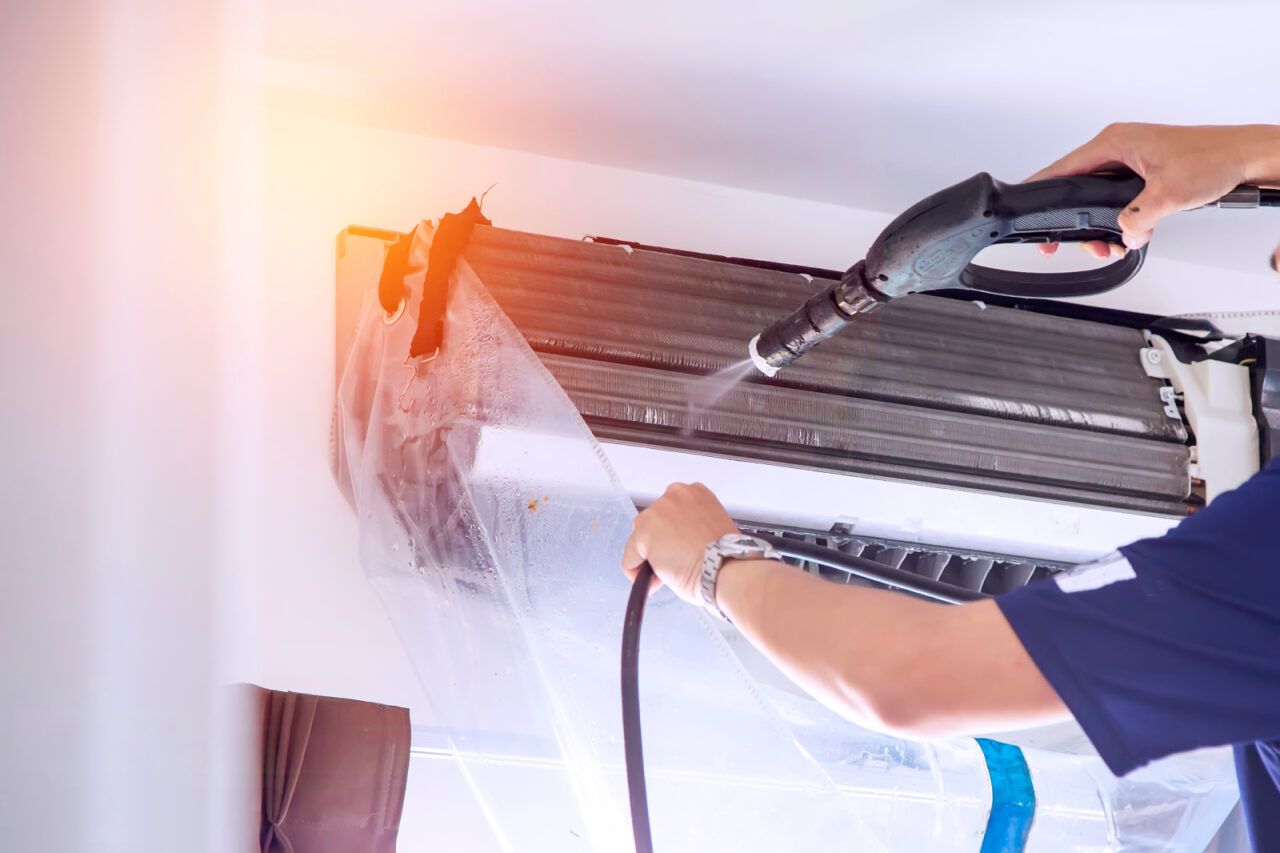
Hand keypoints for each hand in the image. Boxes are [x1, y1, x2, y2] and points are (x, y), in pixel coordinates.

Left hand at [620, 482, 738, 602]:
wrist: (725, 567)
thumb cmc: (727, 556)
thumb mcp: (712, 531)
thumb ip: (692, 529)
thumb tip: (680, 545)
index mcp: (696, 493)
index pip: (672, 513)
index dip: (675, 536)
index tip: (682, 550)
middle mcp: (674, 495)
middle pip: (654, 524)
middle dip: (660, 545)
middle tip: (677, 563)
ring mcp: (657, 512)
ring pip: (640, 540)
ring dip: (650, 558)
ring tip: (670, 572)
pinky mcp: (643, 533)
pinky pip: (630, 558)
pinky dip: (637, 572)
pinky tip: (656, 580)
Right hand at [1028, 123, 1279, 258]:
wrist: (1247, 156)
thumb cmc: (1215, 157)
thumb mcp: (1168, 194)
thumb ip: (1136, 220)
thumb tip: (1122, 235)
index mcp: (1115, 142)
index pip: (1062, 169)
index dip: (1041, 193)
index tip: (1027, 211)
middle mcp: (1119, 147)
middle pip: (1078, 188)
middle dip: (1080, 222)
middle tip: (1082, 245)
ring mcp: (1131, 159)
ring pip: (1099, 197)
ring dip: (1104, 225)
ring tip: (1115, 242)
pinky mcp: (1144, 171)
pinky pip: (1118, 199)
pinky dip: (1122, 219)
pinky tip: (1132, 232)